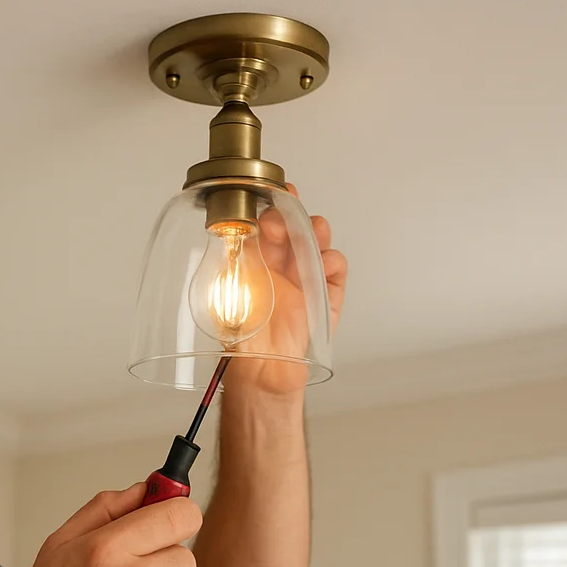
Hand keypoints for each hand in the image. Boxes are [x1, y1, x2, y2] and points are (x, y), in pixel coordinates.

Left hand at [227, 182, 346, 397]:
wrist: (262, 372)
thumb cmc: (241, 338)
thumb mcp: (231, 291)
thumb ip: (237, 261)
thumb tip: (235, 229)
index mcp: (256, 263)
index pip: (266, 225)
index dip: (271, 207)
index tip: (269, 194)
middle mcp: (281, 268)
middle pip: (294, 229)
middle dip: (292, 215)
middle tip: (281, 217)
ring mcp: (305, 281)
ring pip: (317, 244)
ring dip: (316, 233)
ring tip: (309, 233)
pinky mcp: (325, 299)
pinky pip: (335, 271)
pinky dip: (332, 263)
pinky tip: (322, 265)